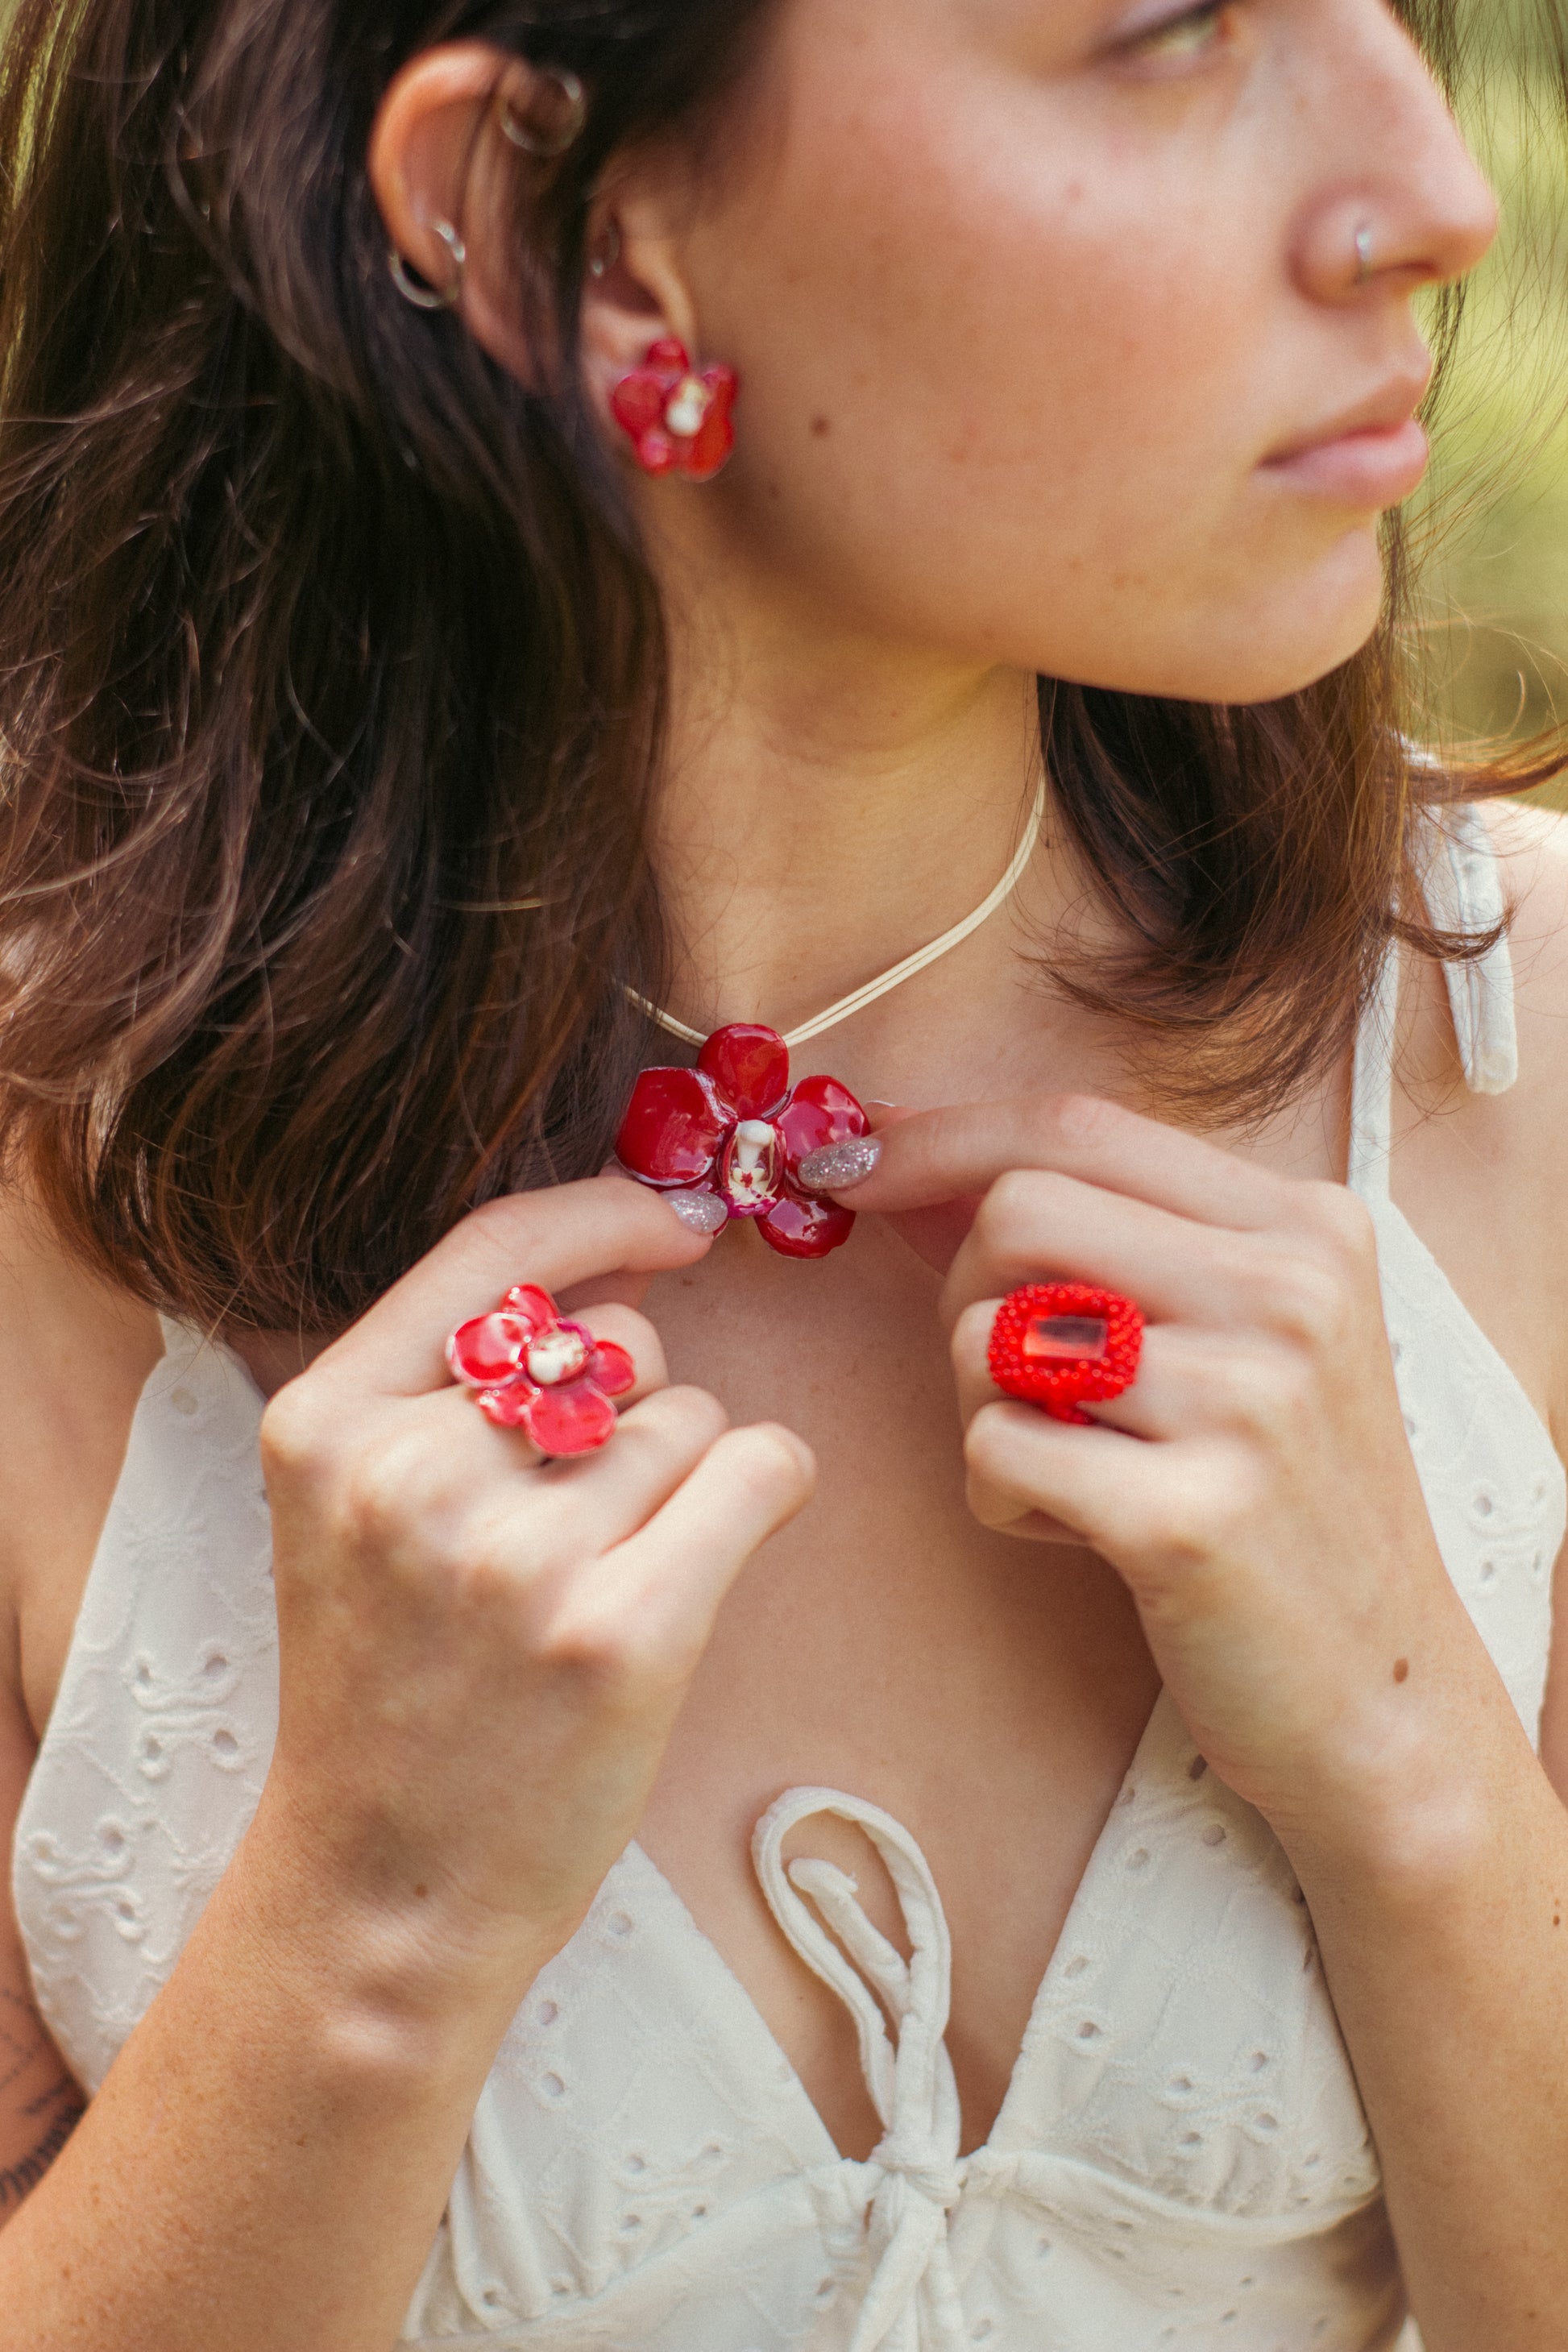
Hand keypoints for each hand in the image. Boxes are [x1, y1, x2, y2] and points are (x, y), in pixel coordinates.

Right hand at [256, 1174, 814, 1989]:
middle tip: (572, 1531)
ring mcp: (517, 1557)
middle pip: (615, 1344)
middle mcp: (411, 1473)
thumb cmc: (391, 1689)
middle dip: (629, 1411)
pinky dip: (766, 1491)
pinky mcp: (624, 1631)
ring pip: (690, 1416)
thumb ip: (459, 1382)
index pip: (489, 1247)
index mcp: (325, 1424)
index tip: (675, 1222)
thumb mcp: (357, 1509)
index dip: (602, 1212)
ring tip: (600, 1585)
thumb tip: (632, 1256)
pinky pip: (760, 1467)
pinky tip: (712, 1556)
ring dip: (680, 1482)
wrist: (386, 1890)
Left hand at [825, 1094, 1499, 1850]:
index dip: (939, 1138)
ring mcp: (1250, 1401)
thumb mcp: (1239, 1337)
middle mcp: (1291, 1291)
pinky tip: (1077, 1530)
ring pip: (986, 1332)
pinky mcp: (1190, 1515)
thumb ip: (1101, 1236)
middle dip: (962, 1287)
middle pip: (1015, 1209)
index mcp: (1304, 1225)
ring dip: (981, 1406)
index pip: (1074, 1123)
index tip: (853, 1165)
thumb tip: (897, 1157)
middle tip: (1010, 1376)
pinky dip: (998, 1496)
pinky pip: (992, 1447)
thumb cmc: (1278, 1504)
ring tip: (1071, 1465)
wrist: (1380, 1695)